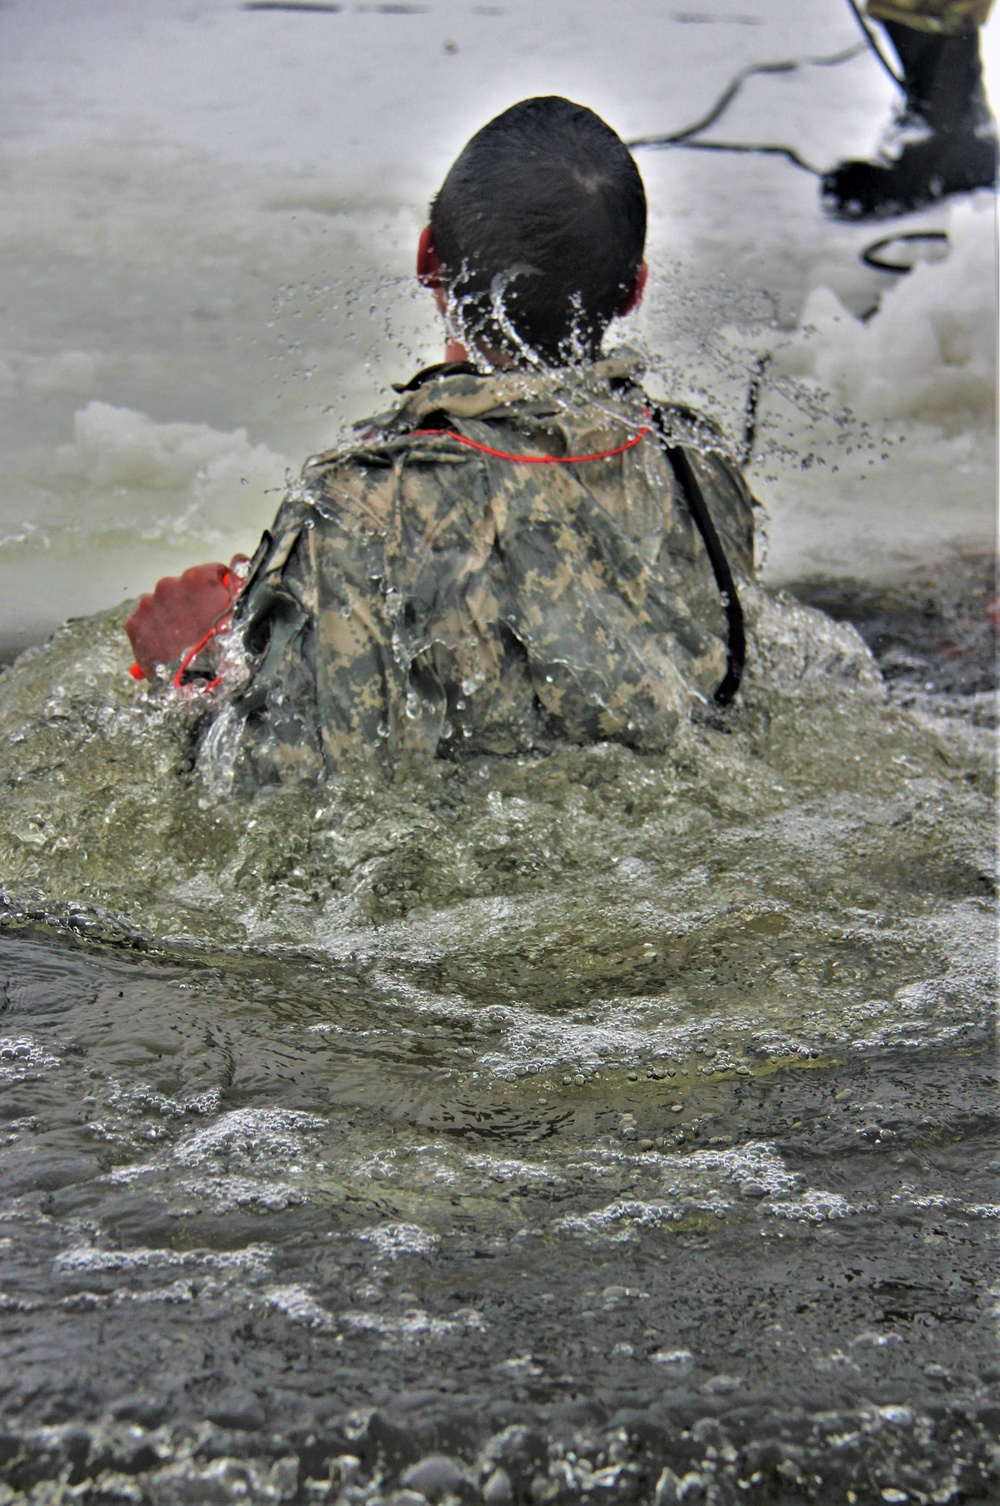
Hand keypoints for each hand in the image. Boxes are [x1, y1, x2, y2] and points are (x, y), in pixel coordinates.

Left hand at [126, 562, 234, 682]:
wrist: (197, 683)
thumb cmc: (225, 649)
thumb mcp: (243, 612)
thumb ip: (239, 583)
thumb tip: (240, 560)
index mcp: (199, 579)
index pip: (212, 573)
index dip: (218, 590)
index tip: (220, 607)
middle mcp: (169, 585)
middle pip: (183, 590)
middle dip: (191, 606)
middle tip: (201, 630)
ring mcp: (149, 605)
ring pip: (162, 606)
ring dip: (171, 618)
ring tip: (182, 642)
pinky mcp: (135, 625)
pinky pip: (145, 623)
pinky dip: (154, 632)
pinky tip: (167, 647)